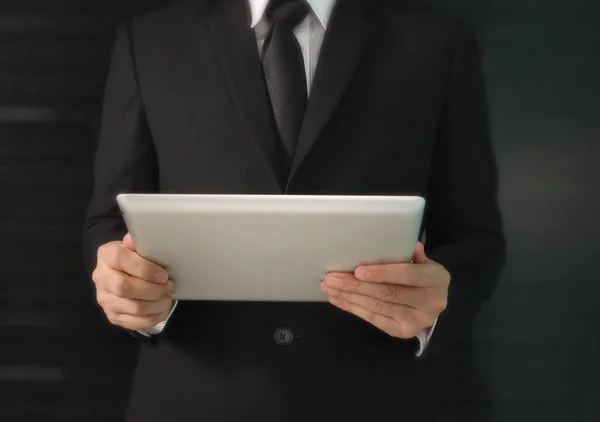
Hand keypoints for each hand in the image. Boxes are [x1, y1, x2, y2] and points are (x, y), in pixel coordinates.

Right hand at [92, 233, 173, 329]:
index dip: (145, 269)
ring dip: (156, 305)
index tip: (164, 274)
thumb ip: (140, 243)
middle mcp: (101, 278)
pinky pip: (134, 322)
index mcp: (107, 255)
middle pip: (125, 287)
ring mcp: (105, 299)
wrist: (117, 271)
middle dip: (153, 290)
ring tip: (168, 298)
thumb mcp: (136, 245)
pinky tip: (162, 310)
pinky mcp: (112, 315)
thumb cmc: (133, 257)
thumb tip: (141, 237)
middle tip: (169, 287)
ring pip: (133, 307)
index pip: (121, 260)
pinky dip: (153, 317)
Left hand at [320, 242, 449, 338]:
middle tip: (331, 278)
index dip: (381, 273)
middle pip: (387, 293)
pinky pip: (374, 319)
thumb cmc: (421, 274)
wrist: (433, 300)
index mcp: (436, 279)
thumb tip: (408, 244)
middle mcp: (430, 302)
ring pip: (378, 307)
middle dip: (356, 286)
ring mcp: (417, 320)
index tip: (357, 271)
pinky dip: (353, 308)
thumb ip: (410, 254)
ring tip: (329, 287)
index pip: (406, 275)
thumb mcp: (421, 261)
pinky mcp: (403, 331)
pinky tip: (338, 299)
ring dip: (350, 297)